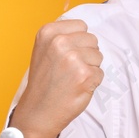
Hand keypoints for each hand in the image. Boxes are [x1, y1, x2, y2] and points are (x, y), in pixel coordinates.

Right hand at [10, 19, 103, 137]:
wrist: (38, 112)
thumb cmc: (44, 82)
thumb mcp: (44, 50)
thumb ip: (62, 36)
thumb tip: (85, 30)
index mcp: (48, 32)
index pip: (81, 26)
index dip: (78, 42)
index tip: (65, 55)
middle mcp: (59, 42)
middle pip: (92, 40)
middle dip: (86, 54)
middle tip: (68, 70)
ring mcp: (72, 58)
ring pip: (98, 56)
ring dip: (90, 68)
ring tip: (72, 78)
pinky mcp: (84, 74)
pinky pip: (100, 73)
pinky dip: (92, 82)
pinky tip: (76, 87)